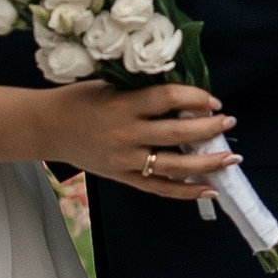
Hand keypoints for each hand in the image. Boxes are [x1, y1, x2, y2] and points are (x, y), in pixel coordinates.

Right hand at [41, 79, 235, 203]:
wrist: (47, 128)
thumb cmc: (78, 100)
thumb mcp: (108, 85)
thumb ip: (141, 90)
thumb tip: (183, 93)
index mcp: (122, 105)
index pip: (167, 98)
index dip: (195, 98)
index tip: (212, 99)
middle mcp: (126, 134)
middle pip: (177, 134)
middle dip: (209, 128)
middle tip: (228, 122)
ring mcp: (126, 161)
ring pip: (174, 166)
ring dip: (207, 163)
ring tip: (230, 158)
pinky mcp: (123, 178)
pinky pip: (160, 189)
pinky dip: (186, 191)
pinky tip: (209, 189)